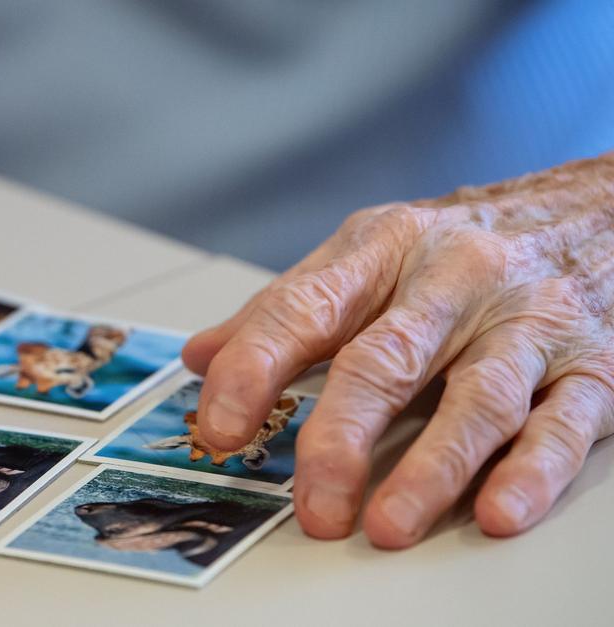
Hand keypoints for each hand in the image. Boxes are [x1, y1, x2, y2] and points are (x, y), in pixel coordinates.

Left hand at [182, 157, 613, 547]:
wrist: (597, 208)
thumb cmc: (462, 245)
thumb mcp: (366, 254)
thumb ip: (284, 309)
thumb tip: (200, 357)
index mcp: (384, 249)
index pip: (304, 308)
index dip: (254, 368)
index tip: (218, 425)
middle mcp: (455, 279)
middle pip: (387, 360)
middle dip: (341, 436)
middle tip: (312, 502)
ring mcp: (527, 322)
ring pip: (477, 399)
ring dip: (431, 468)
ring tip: (388, 524)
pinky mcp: (594, 366)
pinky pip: (562, 423)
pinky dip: (530, 471)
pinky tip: (496, 511)